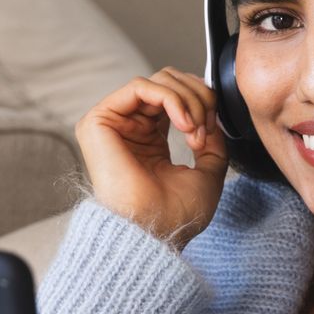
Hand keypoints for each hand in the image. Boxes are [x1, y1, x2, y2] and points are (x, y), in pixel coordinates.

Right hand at [75, 67, 228, 249]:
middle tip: (206, 128)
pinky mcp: (100, 120)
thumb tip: (213, 116)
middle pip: (169, 81)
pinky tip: (183, 123)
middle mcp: (130, 128)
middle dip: (199, 98)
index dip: (204, 103)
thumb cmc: (176, 215)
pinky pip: (142, 86)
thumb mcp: (208, 172)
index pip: (177, 96)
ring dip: (188, 100)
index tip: (213, 132)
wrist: (155, 232)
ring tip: (195, 130)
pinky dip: (171, 99)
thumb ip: (212, 141)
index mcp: (150, 140)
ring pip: (159, 81)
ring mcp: (114, 123)